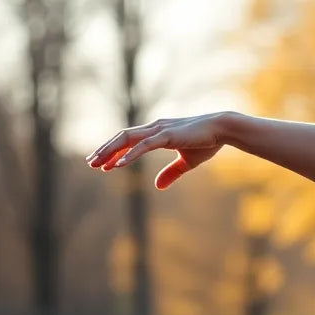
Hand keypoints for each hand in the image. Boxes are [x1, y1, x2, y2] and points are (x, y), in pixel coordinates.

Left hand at [86, 112, 230, 188]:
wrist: (223, 129)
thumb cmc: (207, 142)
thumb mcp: (187, 162)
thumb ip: (171, 173)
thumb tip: (158, 186)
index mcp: (157, 133)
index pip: (129, 141)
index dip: (114, 152)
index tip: (102, 164)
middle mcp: (154, 128)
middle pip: (122, 138)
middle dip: (105, 151)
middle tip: (91, 163)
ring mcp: (159, 130)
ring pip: (127, 139)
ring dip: (111, 151)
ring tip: (98, 164)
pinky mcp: (167, 135)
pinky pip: (143, 145)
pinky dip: (130, 154)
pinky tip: (119, 165)